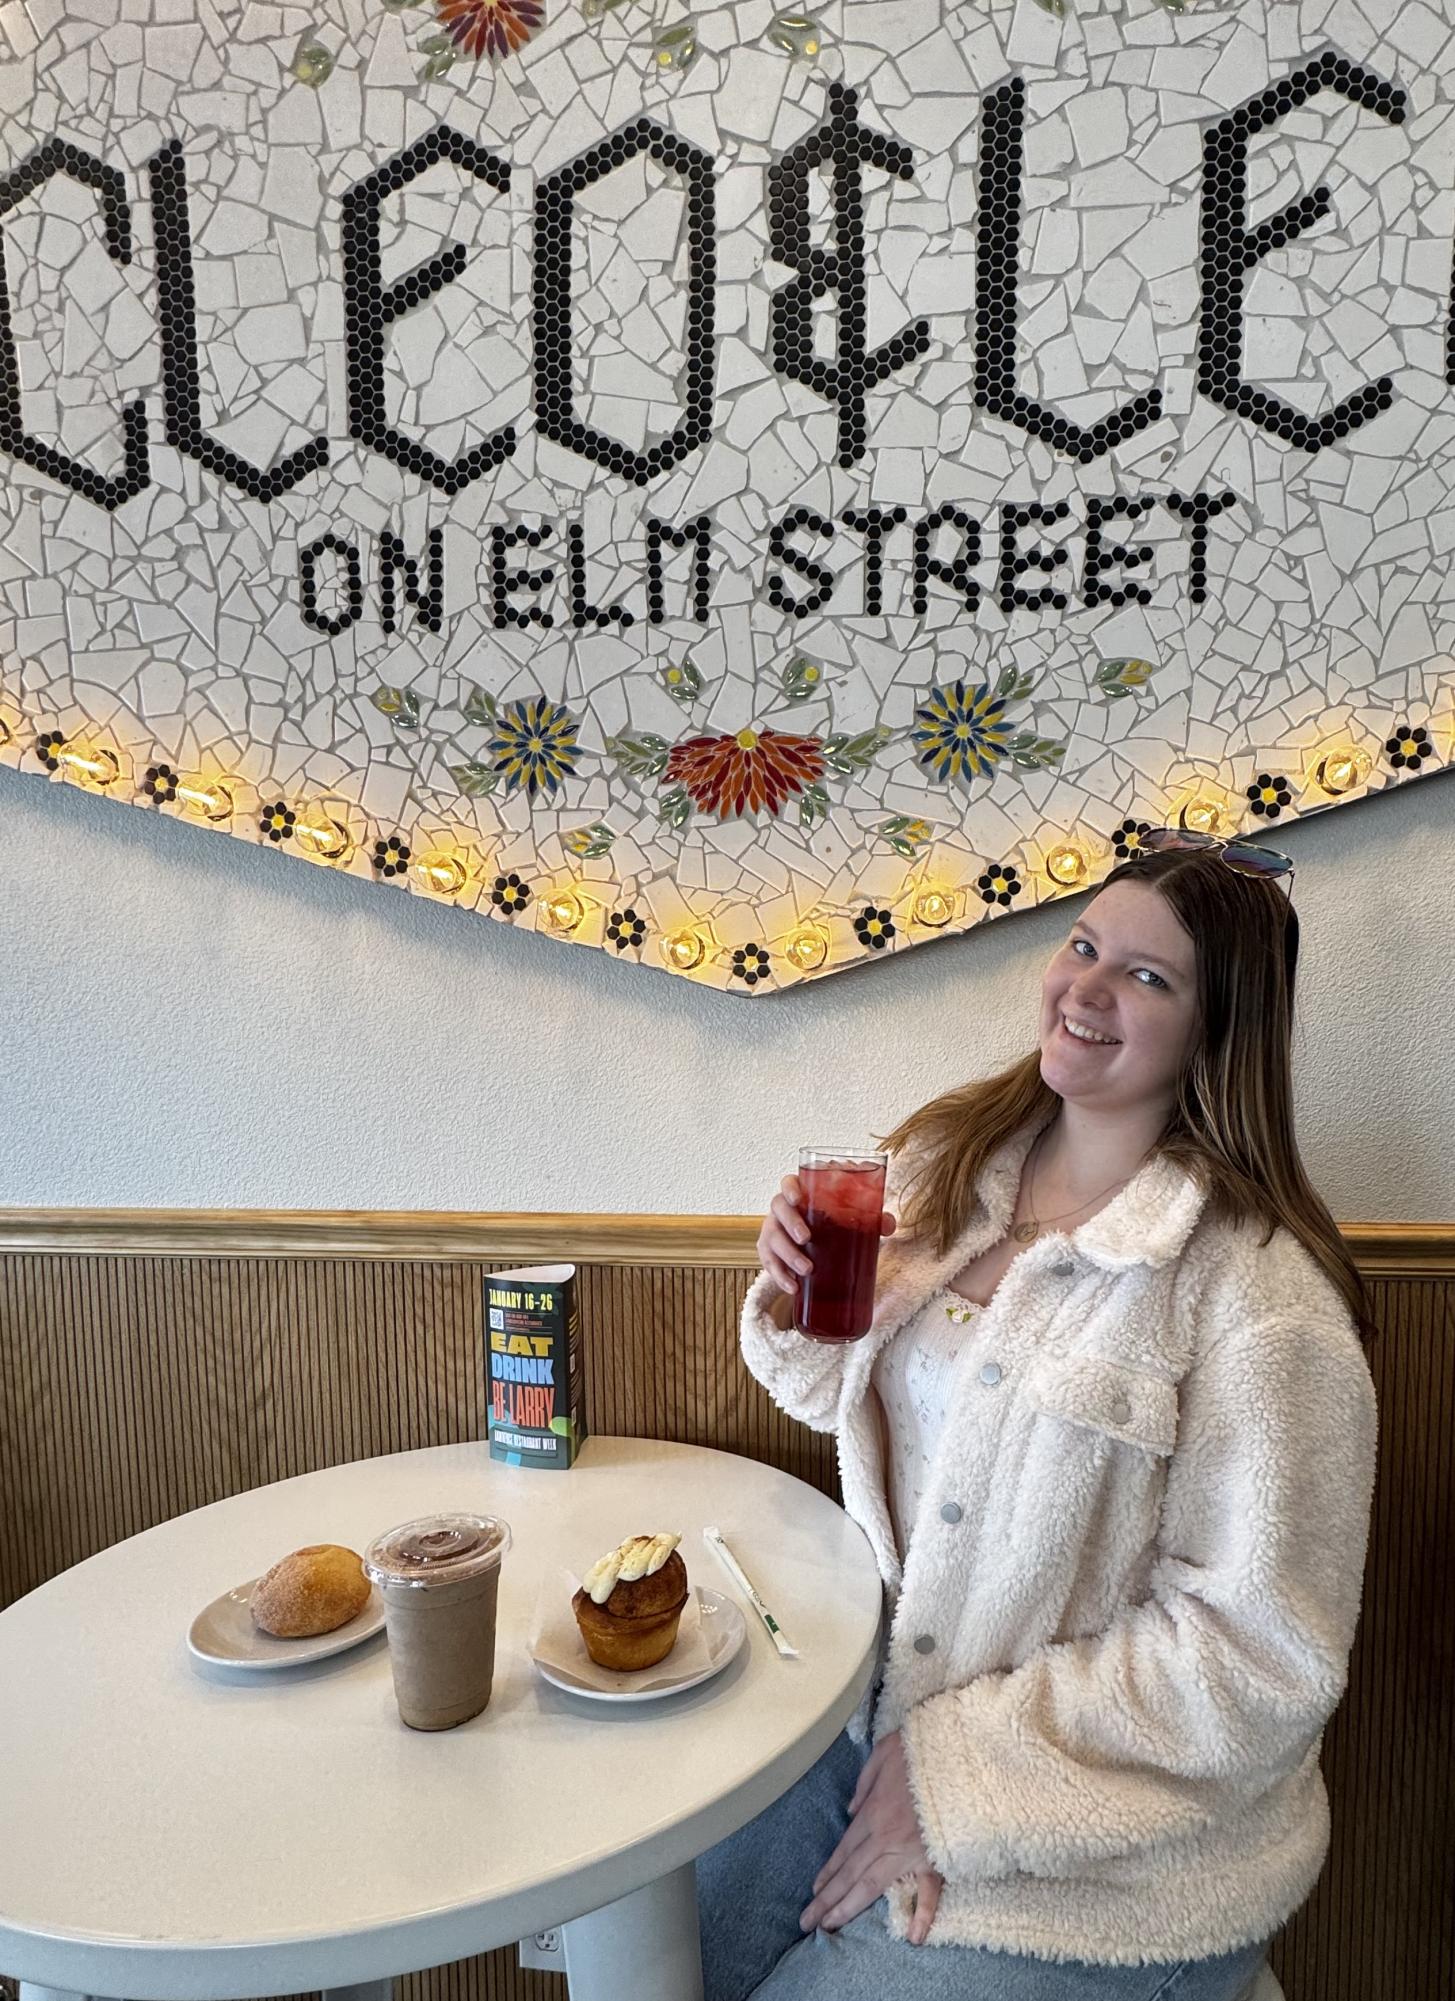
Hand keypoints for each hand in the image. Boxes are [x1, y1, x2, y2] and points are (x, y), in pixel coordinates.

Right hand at [756, 1174, 896, 1296]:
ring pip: (772, 1238)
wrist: (812, 1245)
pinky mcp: (769, 1253)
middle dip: (790, 1223)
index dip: (789, 1188)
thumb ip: (871, 1218)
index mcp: (800, 1194)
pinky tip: (793, 1287)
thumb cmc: (830, 1224)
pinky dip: (780, 1276)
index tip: (797, 1198)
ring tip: (807, 1270)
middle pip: (778, 1208)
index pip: (788, 1182)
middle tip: (806, 1238)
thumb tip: (888, 1224)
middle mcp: (782, 1210)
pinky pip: (769, 1264)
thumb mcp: (849, 1218)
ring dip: (788, 1255)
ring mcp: (773, 1231)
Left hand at [798, 1731, 942, 1943]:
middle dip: (827, 1899)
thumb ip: (864, 1782)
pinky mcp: (937, 1858)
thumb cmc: (923, 1751)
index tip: (813, 1891)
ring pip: (873, 1885)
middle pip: (850, 1873)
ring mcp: (910, 1851)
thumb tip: (851, 1811)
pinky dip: (923, 1915)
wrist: (961, 1755)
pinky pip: (929, 1892)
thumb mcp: (884, 1753)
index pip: (843, 1850)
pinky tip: (913, 1938)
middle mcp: (885, 1837)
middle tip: (806, 1921)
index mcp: (873, 1812)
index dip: (827, 1873)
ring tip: (830, 1926)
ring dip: (849, 1907)